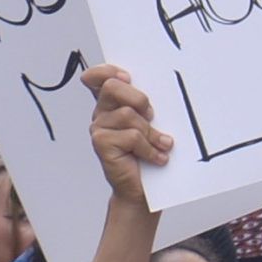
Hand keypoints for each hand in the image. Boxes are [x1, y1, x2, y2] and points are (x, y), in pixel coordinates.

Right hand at [81, 64, 171, 202]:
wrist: (144, 190)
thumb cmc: (151, 153)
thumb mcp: (153, 124)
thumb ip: (148, 106)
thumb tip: (163, 88)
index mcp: (112, 103)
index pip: (98, 77)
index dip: (108, 72)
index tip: (127, 77)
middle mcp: (102, 113)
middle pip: (113, 88)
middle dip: (138, 99)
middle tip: (152, 116)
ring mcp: (99, 128)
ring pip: (128, 115)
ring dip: (151, 132)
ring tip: (161, 144)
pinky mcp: (102, 144)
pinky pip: (131, 137)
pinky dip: (149, 148)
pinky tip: (157, 158)